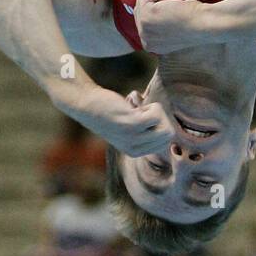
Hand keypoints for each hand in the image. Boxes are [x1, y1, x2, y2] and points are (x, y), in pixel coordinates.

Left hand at [56, 84, 174, 158]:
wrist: (87, 104)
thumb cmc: (110, 110)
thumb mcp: (128, 127)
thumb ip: (145, 130)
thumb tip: (169, 127)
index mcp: (136, 152)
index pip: (166, 141)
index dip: (158, 123)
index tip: (141, 116)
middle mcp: (135, 149)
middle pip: (169, 134)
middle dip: (159, 118)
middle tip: (140, 111)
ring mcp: (134, 137)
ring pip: (166, 125)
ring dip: (155, 110)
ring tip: (136, 108)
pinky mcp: (132, 124)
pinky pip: (157, 114)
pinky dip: (149, 104)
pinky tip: (133, 103)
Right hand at [134, 0, 208, 53]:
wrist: (204, 24)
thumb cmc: (196, 22)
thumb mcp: (173, 28)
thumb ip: (159, 24)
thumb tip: (149, 7)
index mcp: (152, 47)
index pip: (143, 22)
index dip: (159, 13)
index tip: (175, 18)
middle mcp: (145, 42)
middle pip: (139, 12)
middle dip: (157, 6)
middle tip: (175, 12)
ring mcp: (143, 30)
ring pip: (141, 3)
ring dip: (158, 0)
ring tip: (173, 8)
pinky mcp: (145, 16)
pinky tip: (171, 3)